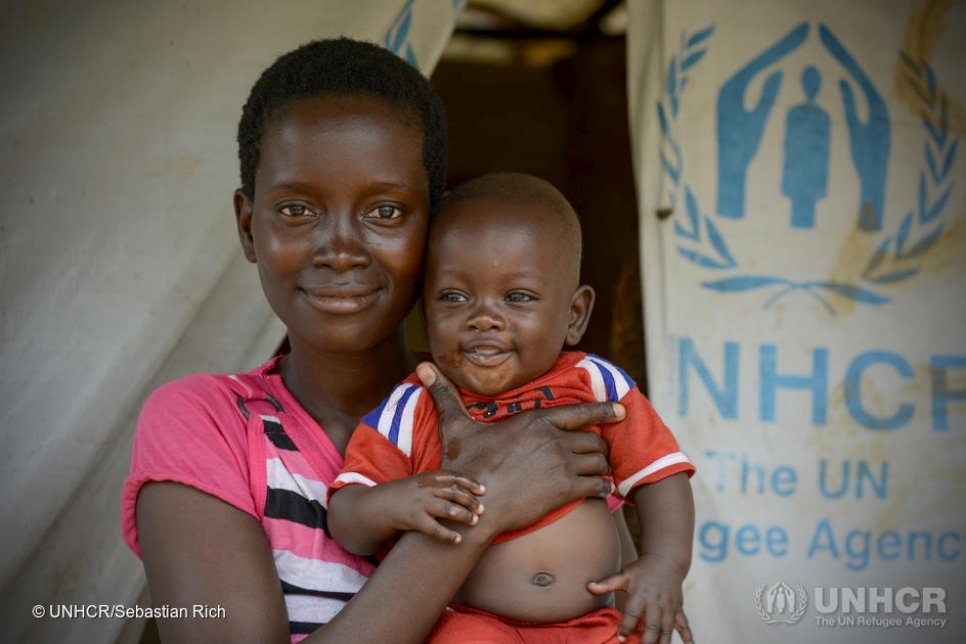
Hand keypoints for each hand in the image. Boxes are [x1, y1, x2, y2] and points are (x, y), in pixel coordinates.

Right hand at [378, 470, 485, 543]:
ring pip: (448, 510)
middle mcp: (427, 489)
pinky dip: (447, 535)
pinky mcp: (414, 519)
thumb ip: (442, 483)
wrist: (383, 504)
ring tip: (474, 522)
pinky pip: (434, 529)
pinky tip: (458, 539)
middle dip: (470, 502)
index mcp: (431, 477)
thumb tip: (468, 488)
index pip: (455, 477)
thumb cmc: (409, 494)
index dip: (471, 483)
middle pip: (455, 494)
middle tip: (482, 510)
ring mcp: (421, 504)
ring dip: (464, 516)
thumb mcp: (424, 482)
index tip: (483, 491)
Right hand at [416, 362, 621, 533]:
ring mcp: (562, 464)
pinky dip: (601, 489)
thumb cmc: (465, 466)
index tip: (621, 411)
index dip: (604, 411)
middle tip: (597, 456)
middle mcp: (554, 439)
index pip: (580, 411)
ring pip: (599, 462)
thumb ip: (446, 396)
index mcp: (535, 420)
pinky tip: (599, 492)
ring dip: (601, 468)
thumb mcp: (456, 426)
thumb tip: (424, 369)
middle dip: (597, 448)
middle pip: (593, 439)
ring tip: (599, 474)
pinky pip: (598, 486)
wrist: (474, 504)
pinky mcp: (566, 490)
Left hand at [588, 554, 692, 643]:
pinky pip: (684, 626)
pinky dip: (688, 638)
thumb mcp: (624, 574)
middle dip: (647, 640)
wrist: (666, 561)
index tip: (621, 639)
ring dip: (663, 643)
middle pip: (652, 625)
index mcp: (640, 594)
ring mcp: (669, 607)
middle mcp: (656, 602)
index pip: (632, 613)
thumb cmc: (641, 570)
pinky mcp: (678, 610)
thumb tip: (588, 586)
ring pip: (667, 629)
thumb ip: (607, 583)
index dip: (627, 626)